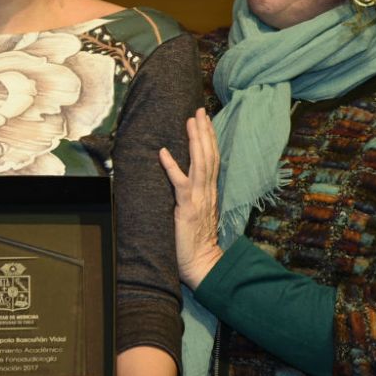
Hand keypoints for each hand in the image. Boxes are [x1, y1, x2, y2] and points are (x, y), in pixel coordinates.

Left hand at [159, 106, 222, 288]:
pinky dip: (171, 166)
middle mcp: (208, 191)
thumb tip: (185, 182)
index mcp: (211, 192)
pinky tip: (163, 152)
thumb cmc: (196, 242)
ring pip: (200, 163)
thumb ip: (194, 197)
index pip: (213, 159)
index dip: (210, 139)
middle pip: (209, 155)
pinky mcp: (188, 208)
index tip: (206, 120)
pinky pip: (180, 183)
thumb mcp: (197, 213)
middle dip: (205, 131)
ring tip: (190, 121)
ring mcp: (199, 198)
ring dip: (195, 140)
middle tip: (199, 111)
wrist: (202, 264)